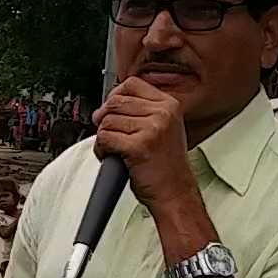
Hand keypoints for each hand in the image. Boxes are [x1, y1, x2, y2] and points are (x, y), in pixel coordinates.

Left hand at [93, 76, 197, 211]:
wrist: (175, 194)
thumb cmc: (166, 166)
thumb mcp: (164, 128)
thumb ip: (143, 111)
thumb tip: (110, 102)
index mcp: (169, 104)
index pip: (131, 84)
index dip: (115, 96)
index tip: (112, 111)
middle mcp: (163, 113)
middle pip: (115, 102)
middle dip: (105, 119)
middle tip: (109, 134)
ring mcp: (152, 128)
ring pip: (107, 121)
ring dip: (103, 138)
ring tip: (115, 150)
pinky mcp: (138, 146)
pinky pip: (105, 138)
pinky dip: (102, 150)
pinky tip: (113, 157)